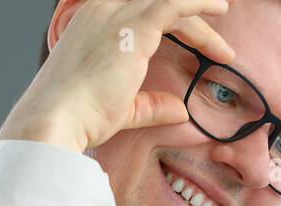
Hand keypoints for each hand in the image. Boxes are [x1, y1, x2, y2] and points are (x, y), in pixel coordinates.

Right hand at [0, 0, 236, 153]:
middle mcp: (102, 10)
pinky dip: (199, 4)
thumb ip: (151, 105)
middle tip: (213, 41)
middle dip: (187, 18)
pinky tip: (219, 8)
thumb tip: (180, 111)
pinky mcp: (135, 28)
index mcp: (92, 21)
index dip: (168, 19)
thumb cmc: (78, 116)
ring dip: (200, 17)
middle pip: (155, 4)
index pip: (138, 9)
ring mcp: (117, 15)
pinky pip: (175, 5)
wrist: (57, 118)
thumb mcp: (121, 107)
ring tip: (224, 33)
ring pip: (169, 3)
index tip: (190, 35)